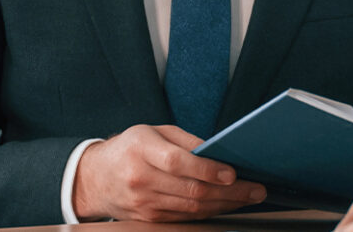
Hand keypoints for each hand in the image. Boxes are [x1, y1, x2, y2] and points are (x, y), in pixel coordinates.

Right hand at [72, 124, 266, 221]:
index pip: (177, 163)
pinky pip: (185, 217)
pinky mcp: (148, 219)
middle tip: (256, 189)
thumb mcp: (155, 132)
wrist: (96, 177)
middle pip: (190, 190)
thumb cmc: (131, 148)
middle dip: (229, 192)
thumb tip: (219, 153)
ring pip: (192, 208)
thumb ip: (186, 141)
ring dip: (225, 204)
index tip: (232, 173)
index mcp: (142, 150)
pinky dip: (210, 212)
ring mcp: (144, 204)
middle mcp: (141, 179)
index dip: (207, 169)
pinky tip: (227, 205)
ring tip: (249, 197)